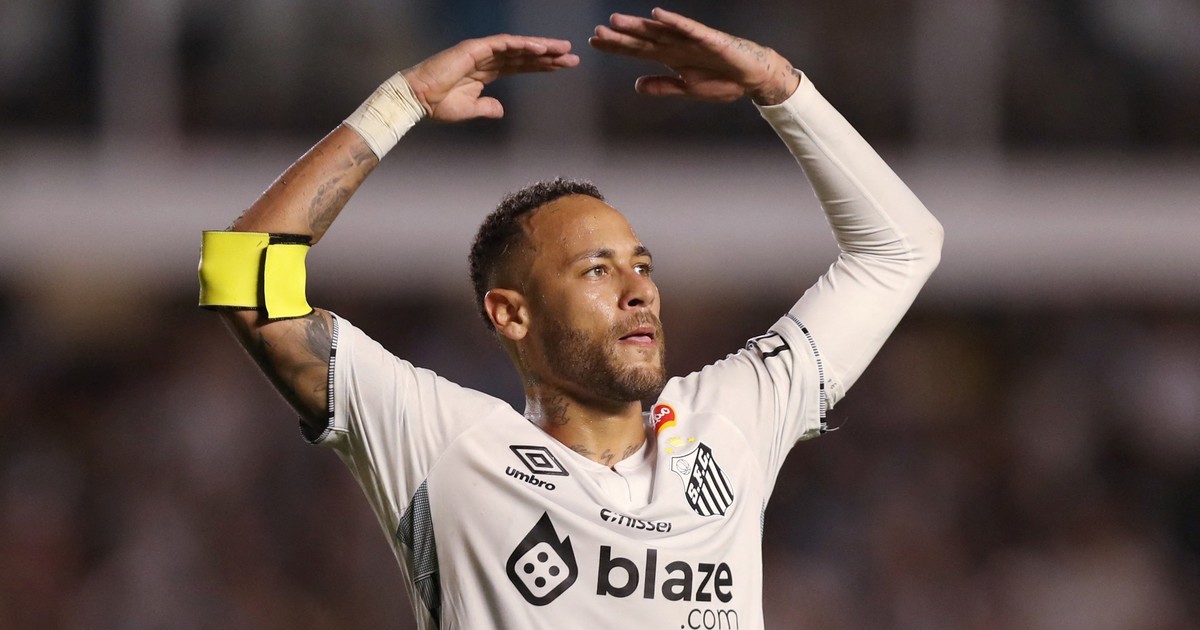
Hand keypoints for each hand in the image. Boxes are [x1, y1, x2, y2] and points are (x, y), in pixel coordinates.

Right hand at [402, 35, 579, 121]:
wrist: (418, 100)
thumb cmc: (438, 105)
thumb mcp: (469, 109)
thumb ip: (487, 107)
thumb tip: (501, 110)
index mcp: (487, 73)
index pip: (521, 66)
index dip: (542, 66)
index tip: (563, 67)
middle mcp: (487, 59)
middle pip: (524, 55)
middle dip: (549, 56)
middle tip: (572, 57)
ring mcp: (482, 52)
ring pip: (518, 47)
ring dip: (541, 48)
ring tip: (563, 49)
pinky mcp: (474, 48)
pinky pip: (503, 44)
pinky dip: (521, 44)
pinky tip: (539, 48)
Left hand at [589, 8, 799, 105]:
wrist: (752, 79)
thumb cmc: (722, 80)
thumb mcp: (686, 88)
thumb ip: (662, 86)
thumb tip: (636, 86)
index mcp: (670, 58)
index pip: (637, 51)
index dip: (616, 47)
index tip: (594, 43)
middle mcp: (677, 46)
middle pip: (643, 40)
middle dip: (620, 36)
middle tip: (597, 32)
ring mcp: (691, 41)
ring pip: (660, 32)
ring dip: (639, 26)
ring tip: (617, 21)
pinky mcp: (709, 39)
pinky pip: (688, 29)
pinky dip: (673, 22)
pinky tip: (657, 16)